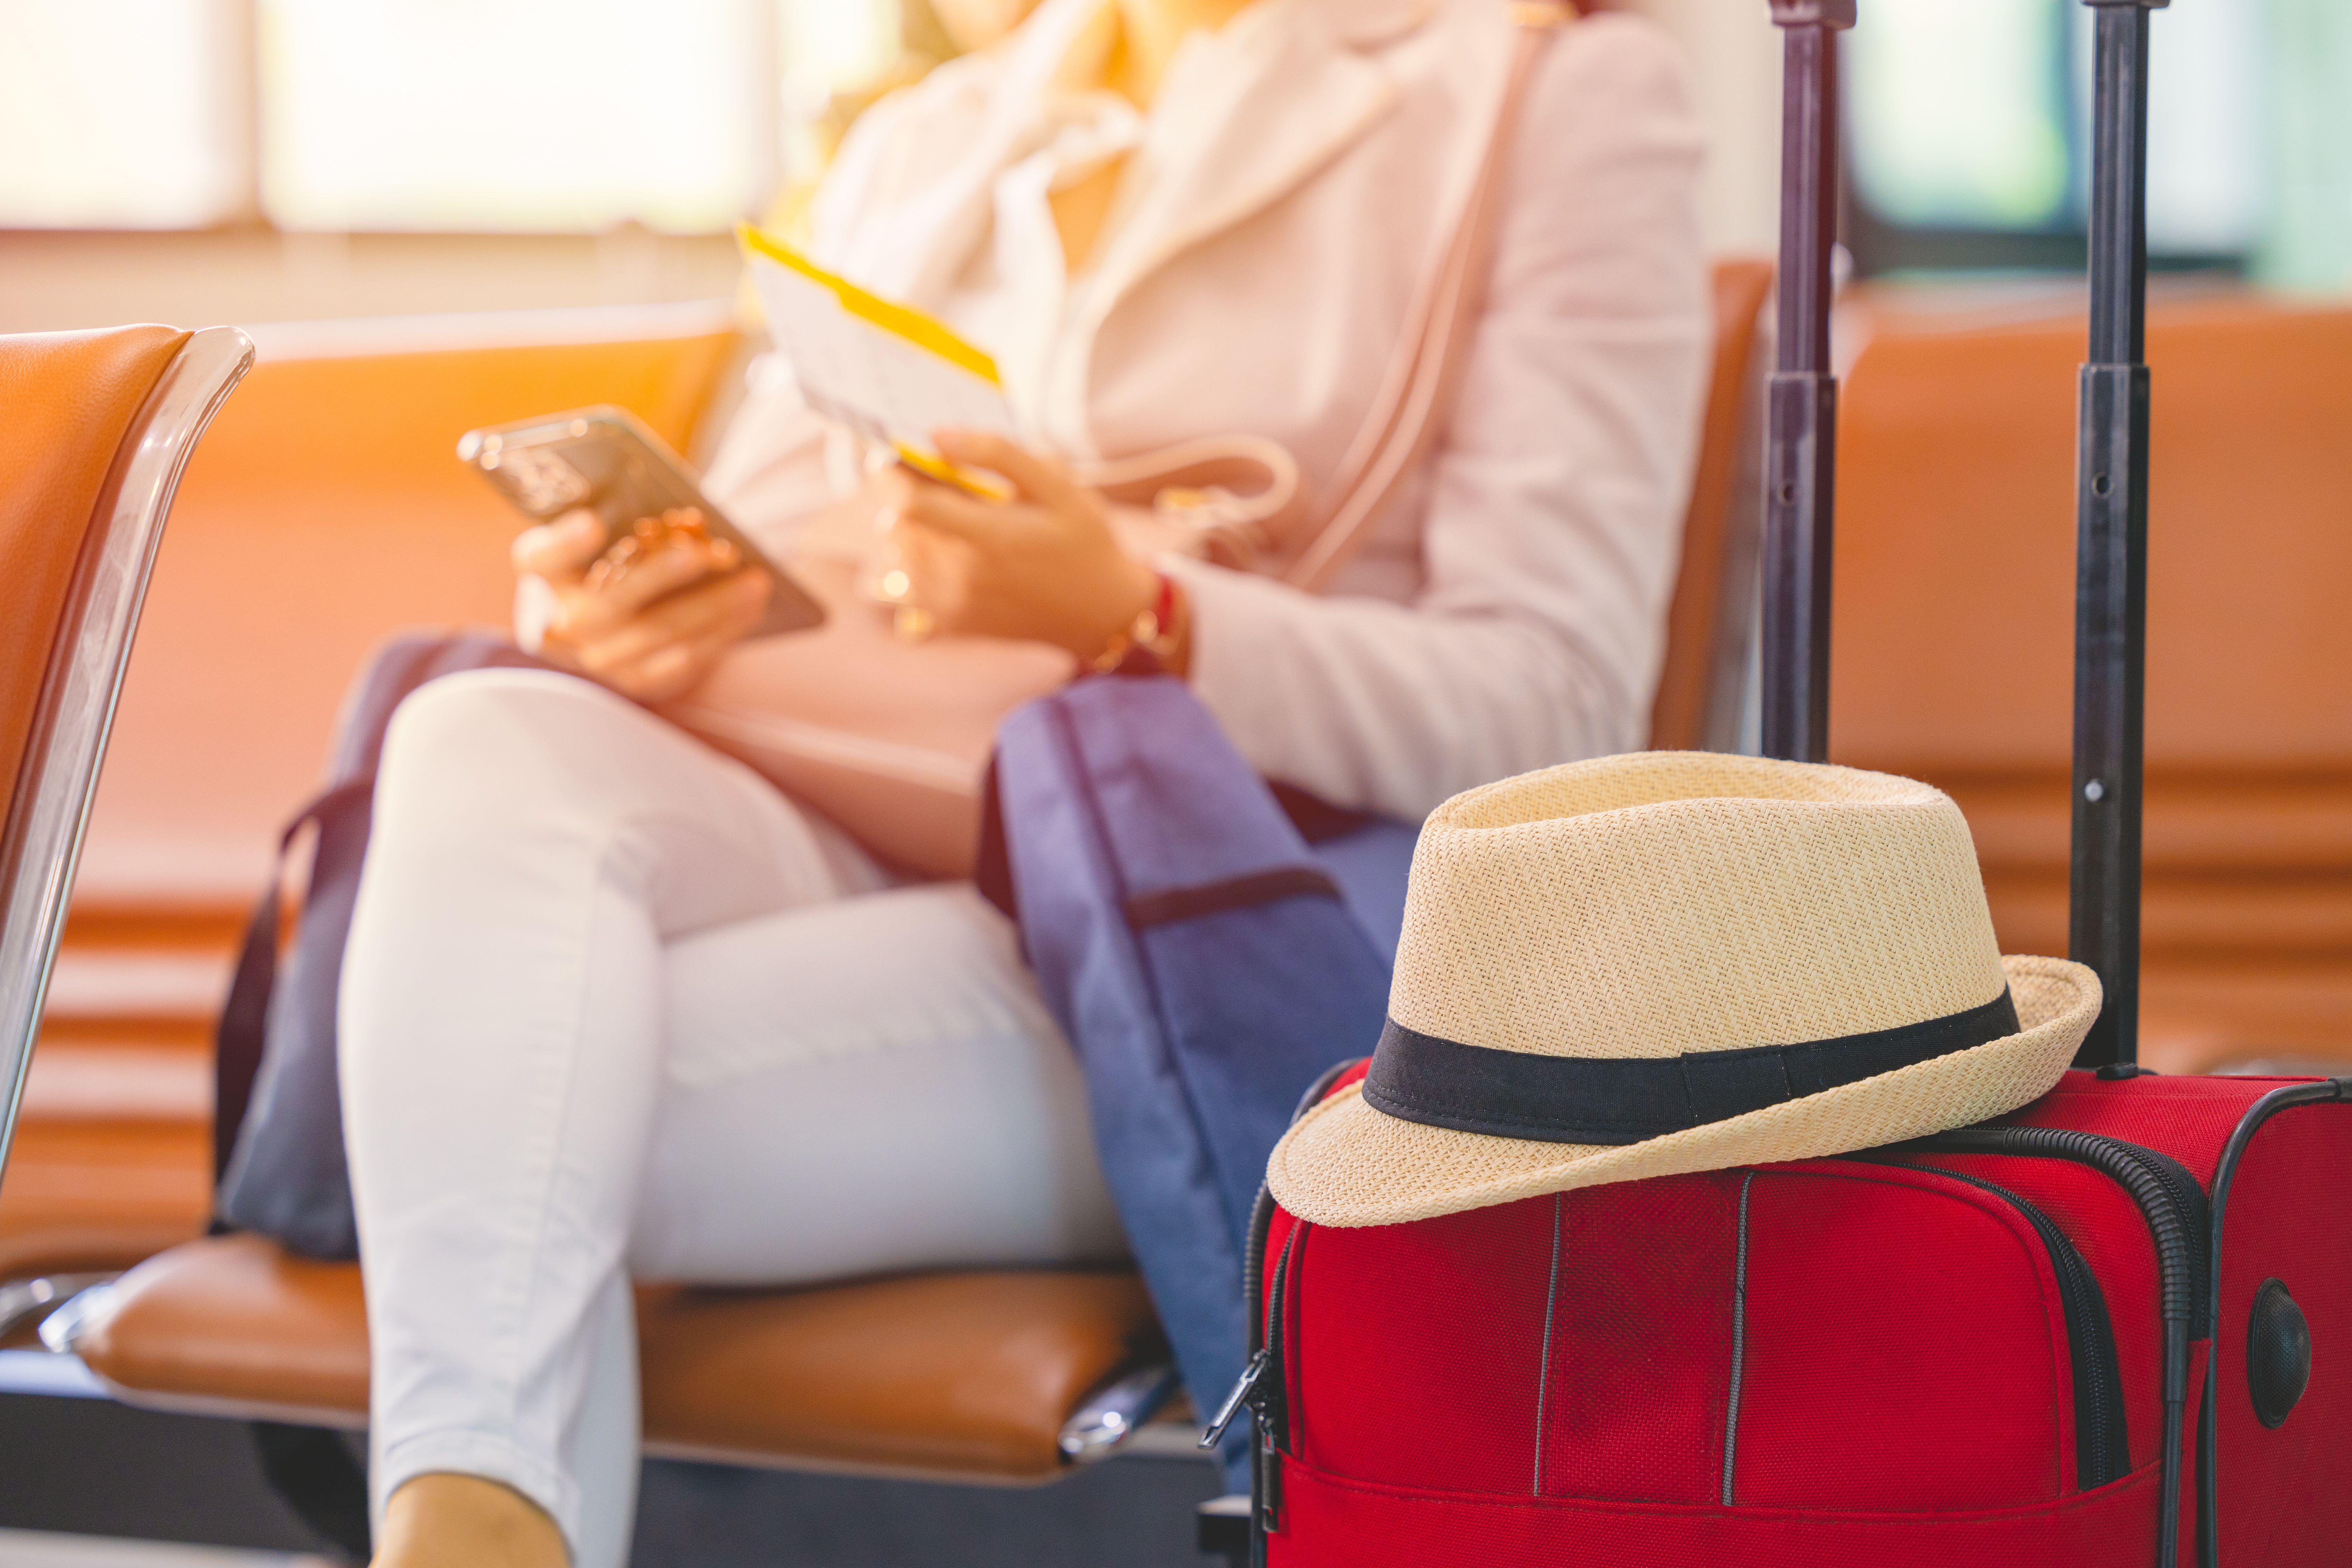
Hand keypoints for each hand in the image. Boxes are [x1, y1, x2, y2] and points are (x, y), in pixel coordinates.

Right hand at [512, 508, 772, 703]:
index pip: (541, 559)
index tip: (592, 523)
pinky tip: (751, 607)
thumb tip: (693, 524)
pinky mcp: (638, 680)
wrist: (610, 621)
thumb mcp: (611, 530)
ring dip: (713, 606)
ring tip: (754, 580)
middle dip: (662, 576)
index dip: (564, 544)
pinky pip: (684, 659)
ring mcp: (600, 658)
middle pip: (609, 604)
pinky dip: (722, 632)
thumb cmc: (616, 556)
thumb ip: (634, 520)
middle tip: (705, 553)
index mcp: (545, 572)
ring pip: (658, 633)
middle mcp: (564, 622)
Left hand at [889, 430, 1157, 660]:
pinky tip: (950, 547)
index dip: (889, 473)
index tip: (891, 453)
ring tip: (948, 516)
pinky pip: (907, 580)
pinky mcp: (949, 621)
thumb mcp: (1057, 486)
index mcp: (989, 539)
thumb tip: (937, 435)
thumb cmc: (1083, 542)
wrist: (1099, 614)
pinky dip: (916, 556)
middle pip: (896, 525)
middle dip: (903, 496)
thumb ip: (998, 453)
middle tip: (933, 481)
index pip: (907, 504)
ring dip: (909, 526)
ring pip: (897, 552)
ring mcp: (952, 605)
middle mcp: (962, 578)